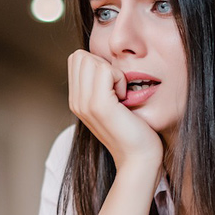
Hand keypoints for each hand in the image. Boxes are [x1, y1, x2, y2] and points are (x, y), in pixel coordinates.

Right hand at [67, 49, 161, 170]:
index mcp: (77, 101)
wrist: (139, 158)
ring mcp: (84, 104)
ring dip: (113, 72)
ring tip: (121, 96)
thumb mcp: (113, 104)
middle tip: (117, 89)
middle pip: (80, 56)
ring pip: (91, 60)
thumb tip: (105, 60)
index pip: (77, 59)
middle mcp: (76, 102)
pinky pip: (106, 71)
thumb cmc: (134, 131)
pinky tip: (125, 99)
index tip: (113, 86)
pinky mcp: (99, 105)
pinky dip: (120, 79)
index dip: (98, 63)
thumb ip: (102, 85)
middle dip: (103, 64)